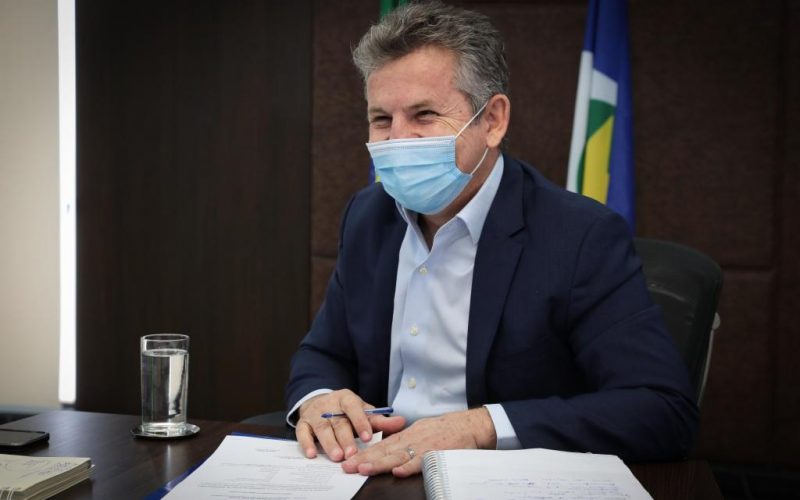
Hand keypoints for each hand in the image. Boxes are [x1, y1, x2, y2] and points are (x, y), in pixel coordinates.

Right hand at [296, 389, 405, 461]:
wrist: (321, 403)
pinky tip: (312, 454)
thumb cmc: (347, 411)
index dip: (360, 422)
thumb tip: (402, 422)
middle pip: (338, 421)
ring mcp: (315, 413)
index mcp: (346, 398)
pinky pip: (303, 432)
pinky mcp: (303, 423)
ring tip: (337, 456)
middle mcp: (330, 404)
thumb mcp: (363, 412)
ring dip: (329, 443)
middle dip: (345, 438)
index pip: (353, 407)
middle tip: (352, 453)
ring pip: (322, 428)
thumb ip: (380, 420)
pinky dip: (306, 443)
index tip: (367, 437)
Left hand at [341, 407, 496, 476]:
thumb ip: (405, 440)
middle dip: (365, 459)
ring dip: (380, 463)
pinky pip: (422, 461)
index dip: (364, 453)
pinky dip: (410, 466)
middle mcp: (412, 439)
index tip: (349, 460)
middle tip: (347, 467)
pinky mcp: (437, 453)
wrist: (469, 425)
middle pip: (384, 450)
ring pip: (398, 456)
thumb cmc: (445, 430)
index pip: (381, 445)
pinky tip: (398, 472)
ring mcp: (423, 446)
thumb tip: (388, 449)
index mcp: (407, 435)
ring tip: (364, 469)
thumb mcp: (421, 430)